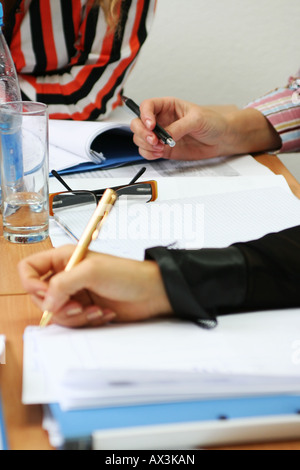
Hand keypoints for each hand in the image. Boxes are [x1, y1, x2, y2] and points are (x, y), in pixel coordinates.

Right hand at [18, 245, 172, 327]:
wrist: (151, 292)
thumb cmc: (128, 274)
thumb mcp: (92, 271)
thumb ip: (63, 283)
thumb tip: (46, 301)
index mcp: (64, 259)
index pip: (29, 268)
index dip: (32, 284)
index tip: (47, 294)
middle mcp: (67, 276)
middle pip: (40, 296)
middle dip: (58, 306)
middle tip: (77, 305)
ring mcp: (75, 294)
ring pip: (56, 313)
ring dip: (76, 316)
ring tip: (95, 310)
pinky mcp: (85, 309)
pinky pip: (73, 322)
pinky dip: (87, 321)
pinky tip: (104, 313)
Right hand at [130, 97, 281, 160]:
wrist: (222, 139)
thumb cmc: (213, 122)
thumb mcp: (197, 119)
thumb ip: (179, 127)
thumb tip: (165, 136)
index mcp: (168, 106)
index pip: (147, 106)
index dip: (145, 115)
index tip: (151, 125)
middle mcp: (162, 120)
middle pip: (138, 124)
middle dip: (142, 132)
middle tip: (154, 140)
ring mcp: (161, 136)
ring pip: (140, 139)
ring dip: (146, 145)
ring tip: (160, 148)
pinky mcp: (164, 149)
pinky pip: (148, 152)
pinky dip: (149, 154)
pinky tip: (159, 153)